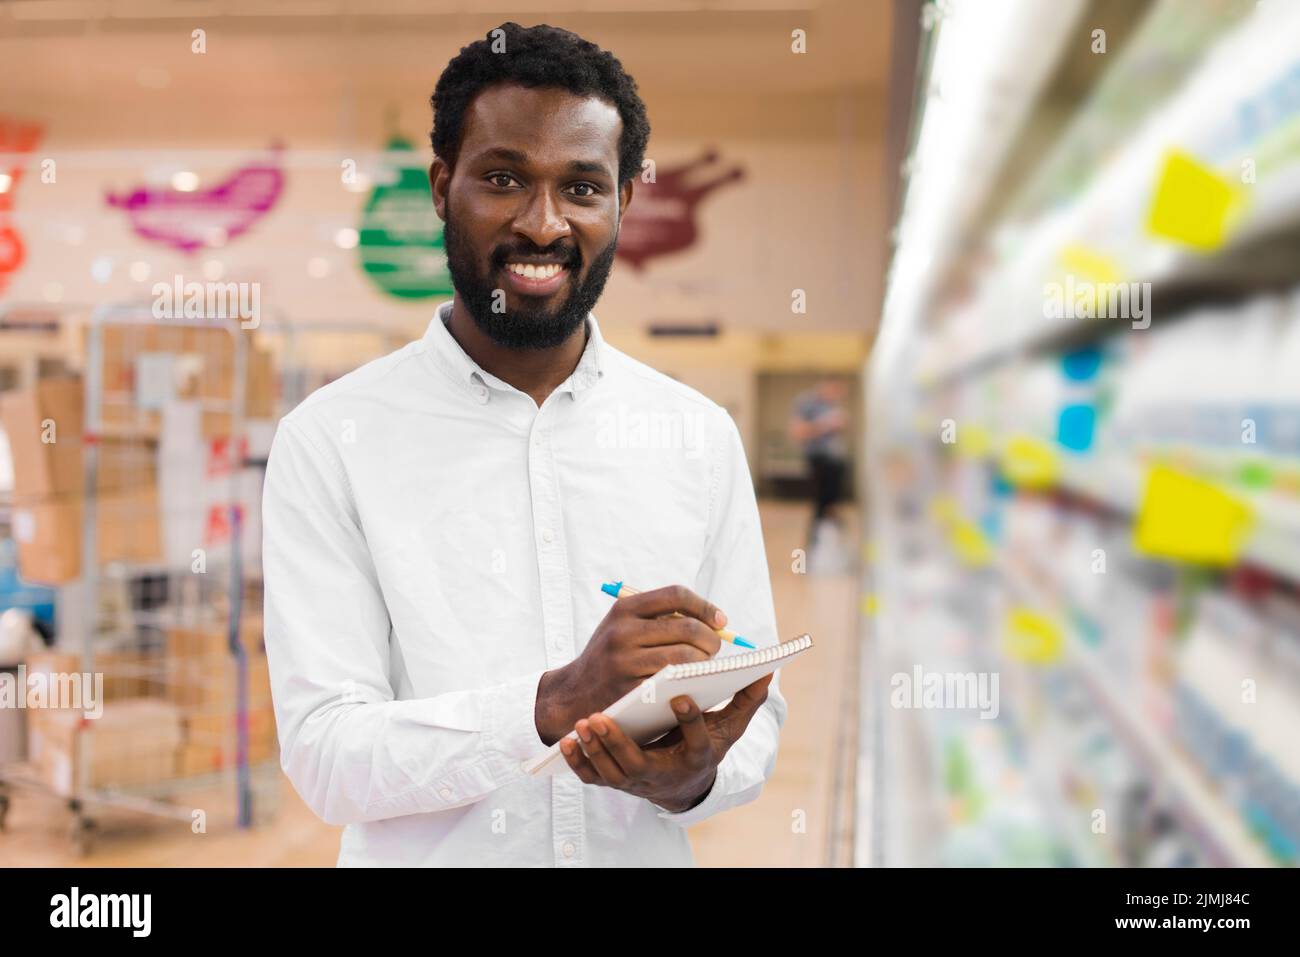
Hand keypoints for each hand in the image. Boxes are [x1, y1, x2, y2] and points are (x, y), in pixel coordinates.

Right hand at [535, 585, 725, 744]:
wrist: (575, 692)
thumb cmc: (612, 655)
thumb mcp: (624, 626)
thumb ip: (661, 618)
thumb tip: (715, 622)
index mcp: (624, 609)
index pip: (676, 595)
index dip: (705, 606)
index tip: (721, 621)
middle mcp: (622, 632)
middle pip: (686, 627)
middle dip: (711, 638)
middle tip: (716, 648)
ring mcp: (625, 662)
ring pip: (684, 656)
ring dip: (704, 662)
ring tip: (705, 666)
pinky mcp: (630, 690)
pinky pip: (673, 682)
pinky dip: (690, 681)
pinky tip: (692, 682)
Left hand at [558, 673, 773, 812]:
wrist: (681, 783)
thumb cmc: (703, 746)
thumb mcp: (728, 728)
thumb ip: (745, 700)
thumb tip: (767, 670)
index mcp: (695, 757)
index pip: (695, 742)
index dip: (690, 721)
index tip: (681, 696)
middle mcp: (665, 773)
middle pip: (639, 764)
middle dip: (619, 744)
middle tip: (603, 717)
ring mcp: (636, 781)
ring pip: (611, 772)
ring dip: (596, 751)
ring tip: (585, 723)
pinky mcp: (616, 782)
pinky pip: (593, 778)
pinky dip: (579, 762)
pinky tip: (568, 742)